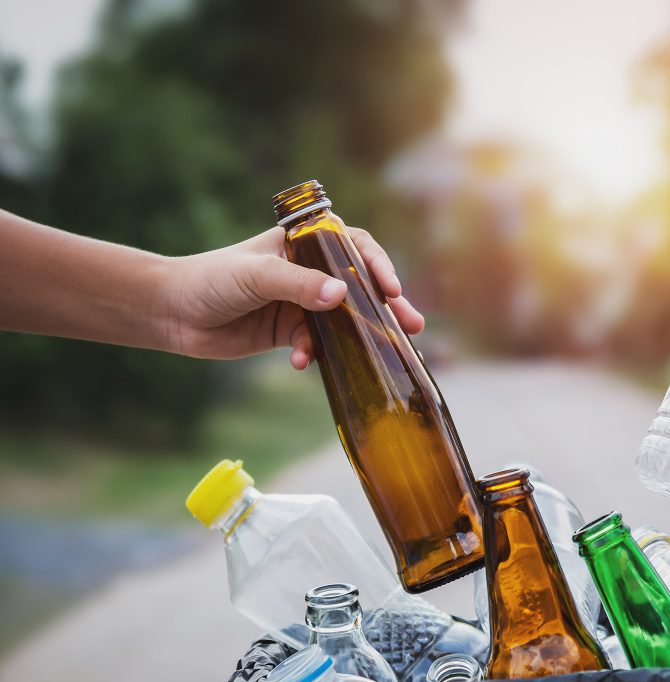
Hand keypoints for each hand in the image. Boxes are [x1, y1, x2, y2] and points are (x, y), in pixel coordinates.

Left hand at [164, 226, 423, 368]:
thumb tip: (341, 297)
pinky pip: (319, 342)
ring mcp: (301, 301)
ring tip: (387, 352)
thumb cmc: (210, 280)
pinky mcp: (291, 330)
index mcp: (301, 242)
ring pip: (344, 317)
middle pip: (358, 284)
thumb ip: (298, 285)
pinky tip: (304, 363)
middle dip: (386, 305)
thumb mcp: (256, 276)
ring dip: (362, 335)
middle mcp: (307, 270)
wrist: (170, 314)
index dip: (376, 265)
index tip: (390, 288)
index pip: (352, 246)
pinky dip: (317, 353)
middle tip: (412, 324)